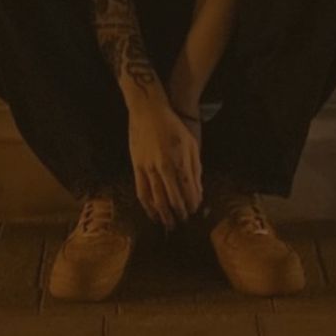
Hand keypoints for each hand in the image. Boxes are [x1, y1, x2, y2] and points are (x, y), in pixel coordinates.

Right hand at [127, 100, 202, 229]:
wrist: (148, 111)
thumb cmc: (173, 126)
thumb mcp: (191, 143)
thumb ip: (196, 169)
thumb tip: (199, 192)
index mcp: (179, 160)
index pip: (188, 191)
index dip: (192, 204)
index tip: (195, 211)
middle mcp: (164, 167)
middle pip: (173, 199)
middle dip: (180, 213)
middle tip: (185, 221)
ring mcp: (148, 167)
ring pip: (157, 199)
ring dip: (164, 215)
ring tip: (170, 224)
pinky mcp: (137, 167)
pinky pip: (142, 191)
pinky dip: (148, 206)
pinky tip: (153, 213)